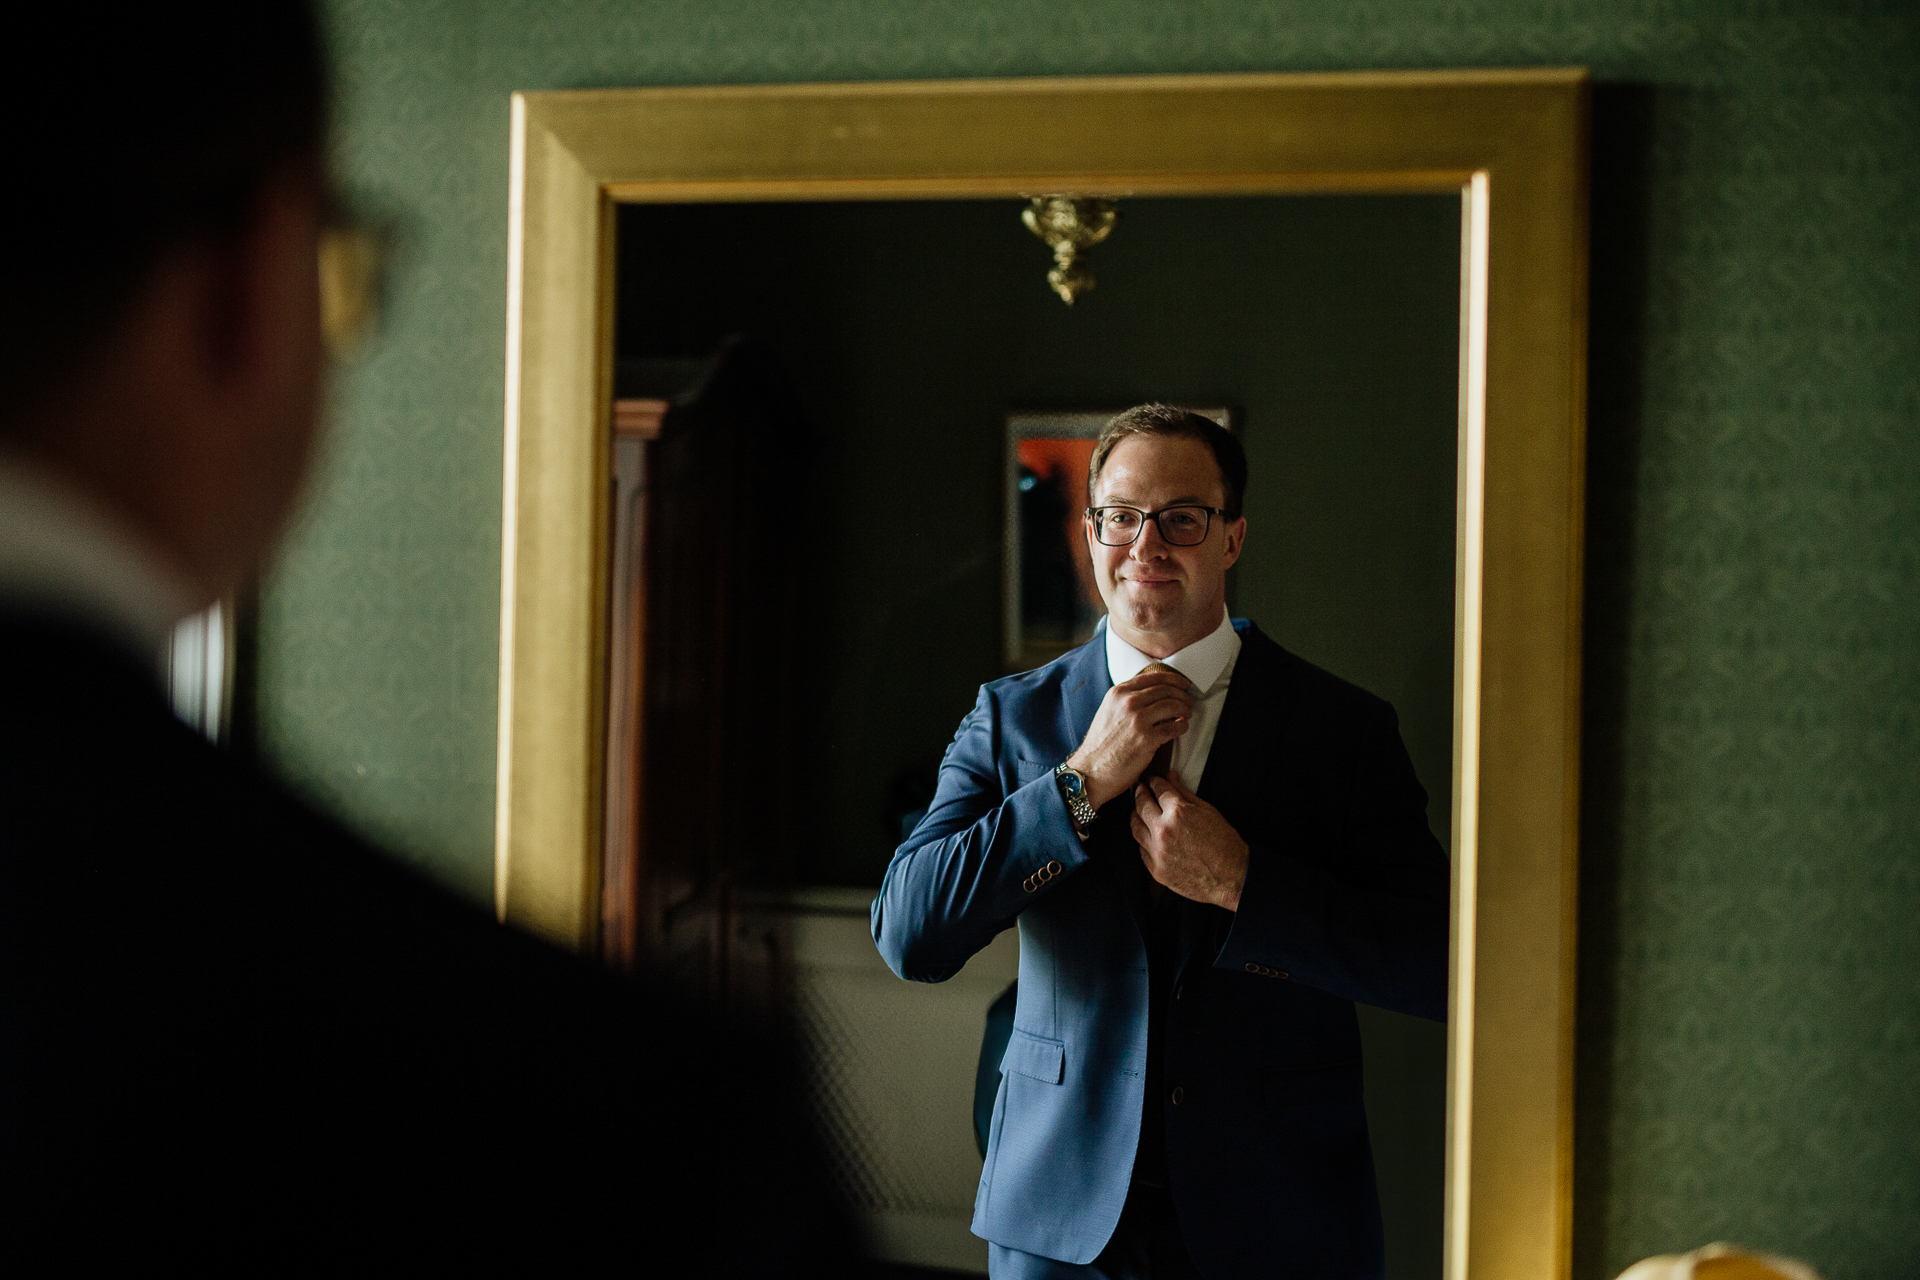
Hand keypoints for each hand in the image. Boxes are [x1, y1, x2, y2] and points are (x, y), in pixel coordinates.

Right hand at [1065, 666, 1192, 808]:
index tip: (1183, 684)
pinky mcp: (1146, 739)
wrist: (1090, 770)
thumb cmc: (1101, 745)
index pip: (1153, 677)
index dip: (1173, 679)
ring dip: (1185, 709)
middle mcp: (1128, 702)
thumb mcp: (1109, 711)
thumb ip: (1127, 700)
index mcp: (1118, 693)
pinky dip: (1182, 726)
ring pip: (1173, 705)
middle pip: (1166, 690)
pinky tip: (1182, 728)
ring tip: (1186, 715)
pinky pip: (1174, 727)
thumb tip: (1154, 694)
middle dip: (1182, 695)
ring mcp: (1137, 720)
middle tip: (1188, 702)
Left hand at [1131, 775, 1248, 910]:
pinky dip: (1143, 839)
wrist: (1232, 876)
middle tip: (1139, 789)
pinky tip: (1146, 834)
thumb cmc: (1225, 843)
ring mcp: (1157, 851)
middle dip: (1140, 793)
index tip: (1152, 780)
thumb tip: (1170, 777)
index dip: (1154, 782)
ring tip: (1138, 810)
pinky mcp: (1156, 869)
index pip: (1158, 789)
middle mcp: (1163, 830)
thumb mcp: (1208, 811)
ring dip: (1136, 815)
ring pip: (1136, 827)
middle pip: (1141, 805)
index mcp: (1178, 812)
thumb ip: (1185, 793)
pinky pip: (1141, 849)